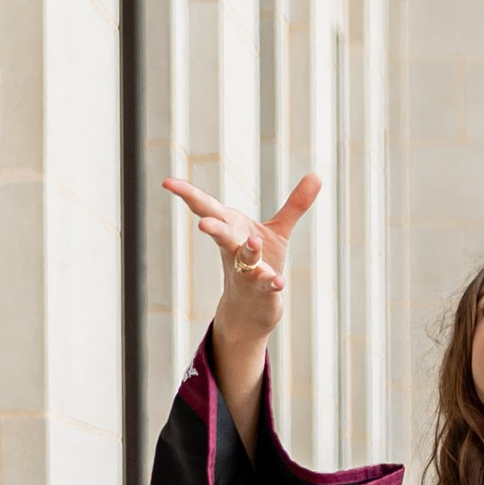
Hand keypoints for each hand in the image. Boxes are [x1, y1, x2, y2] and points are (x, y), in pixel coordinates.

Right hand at [166, 172, 319, 441]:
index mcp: (232, 229)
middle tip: (202, 223)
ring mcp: (246, 271)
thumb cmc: (260, 263)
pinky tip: (279, 282)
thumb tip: (317, 174)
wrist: (253, 310)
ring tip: (253, 242)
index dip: (187, 194)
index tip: (166, 181)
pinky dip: (271, 282)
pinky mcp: (261, 290)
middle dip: (213, 227)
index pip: (206, 208)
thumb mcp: (277, 231)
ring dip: (247, 251)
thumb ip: (295, 205)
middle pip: (220, 234)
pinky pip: (265, 285)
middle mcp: (234, 249)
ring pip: (244, 259)